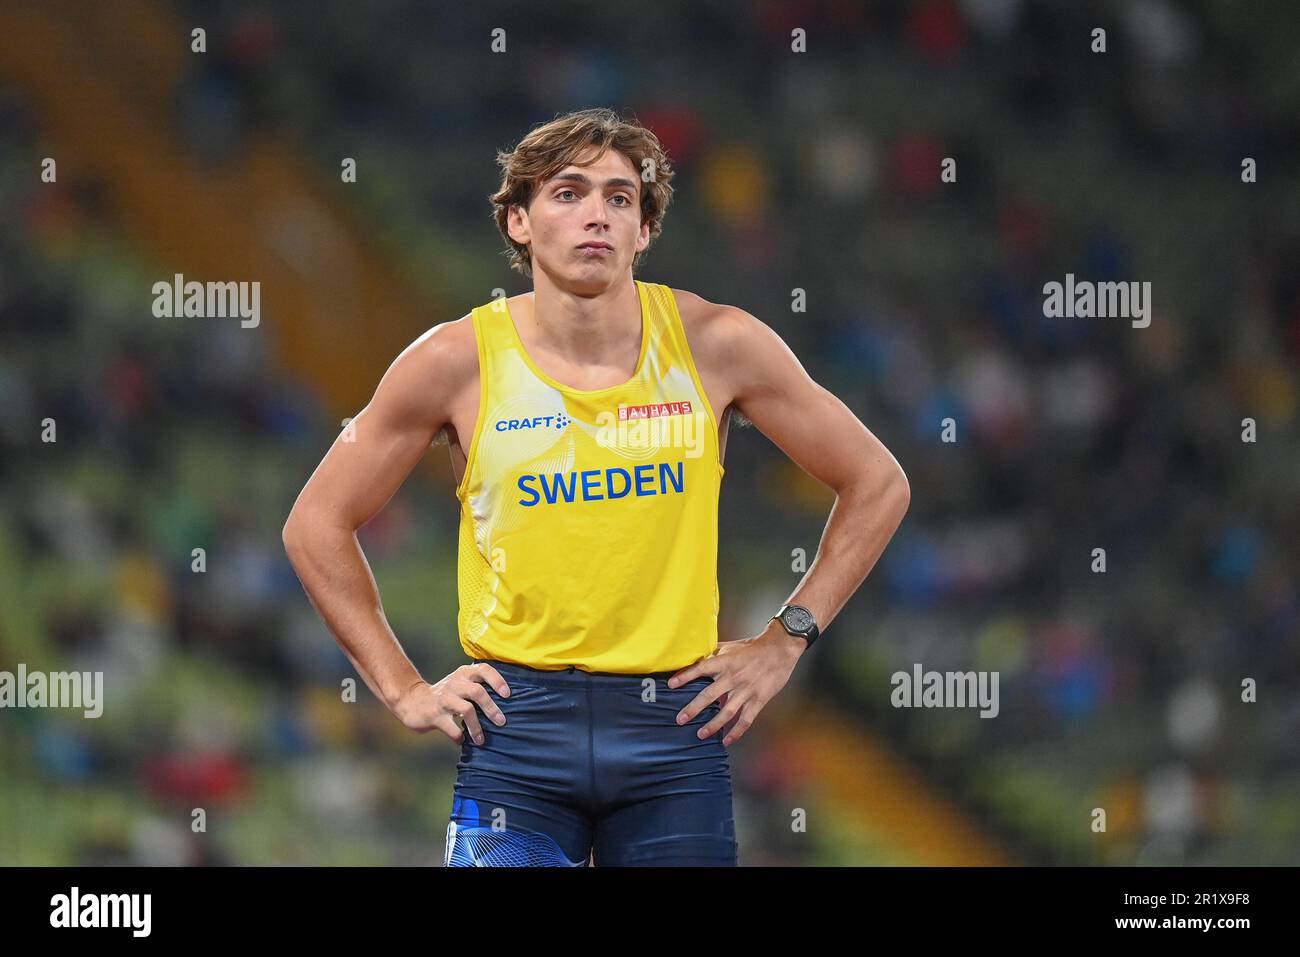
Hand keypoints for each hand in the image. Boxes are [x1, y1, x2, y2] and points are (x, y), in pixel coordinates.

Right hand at [390, 663, 510, 743]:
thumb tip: (508, 701)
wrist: (412, 701)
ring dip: (477, 727)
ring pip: (466, 710)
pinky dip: (458, 736)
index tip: (507, 694)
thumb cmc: (445, 694)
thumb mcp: (460, 683)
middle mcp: (454, 683)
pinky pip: (451, 727)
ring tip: (481, 740)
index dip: (497, 680)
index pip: (483, 669)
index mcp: (463, 674)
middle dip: (492, 708)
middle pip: (477, 692)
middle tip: (502, 721)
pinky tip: (462, 741)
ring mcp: (443, 699)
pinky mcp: (434, 715)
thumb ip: (478, 685)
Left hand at [666, 623, 805, 745]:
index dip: (685, 676)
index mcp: (725, 662)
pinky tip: (727, 740)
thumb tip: (696, 656)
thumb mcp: (731, 646)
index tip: (671, 685)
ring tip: (700, 734)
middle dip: (693, 708)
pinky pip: (746, 719)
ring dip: (713, 724)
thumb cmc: (754, 647)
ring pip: (727, 711)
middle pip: (709, 695)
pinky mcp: (759, 700)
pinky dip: (736, 732)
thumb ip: (714, 653)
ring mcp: (746, 690)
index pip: (701, 668)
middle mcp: (734, 677)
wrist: (780, 649)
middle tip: (680, 719)